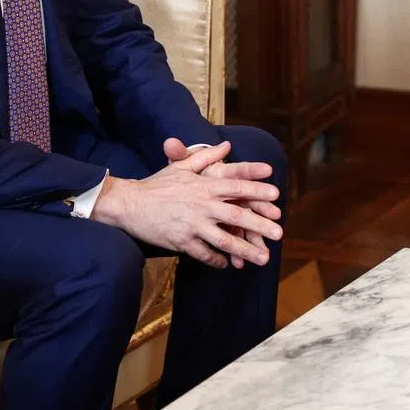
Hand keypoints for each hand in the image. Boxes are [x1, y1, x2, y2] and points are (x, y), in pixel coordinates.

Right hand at [91, 141, 281, 268]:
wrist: (130, 204)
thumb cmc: (157, 184)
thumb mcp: (182, 166)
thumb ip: (206, 156)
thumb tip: (226, 145)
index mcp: (203, 185)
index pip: (236, 186)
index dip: (257, 190)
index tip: (276, 195)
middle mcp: (202, 205)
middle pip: (237, 215)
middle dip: (261, 225)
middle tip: (280, 233)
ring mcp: (193, 225)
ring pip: (225, 239)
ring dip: (247, 250)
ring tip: (263, 258)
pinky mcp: (182, 242)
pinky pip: (206, 254)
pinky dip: (218, 260)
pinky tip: (228, 264)